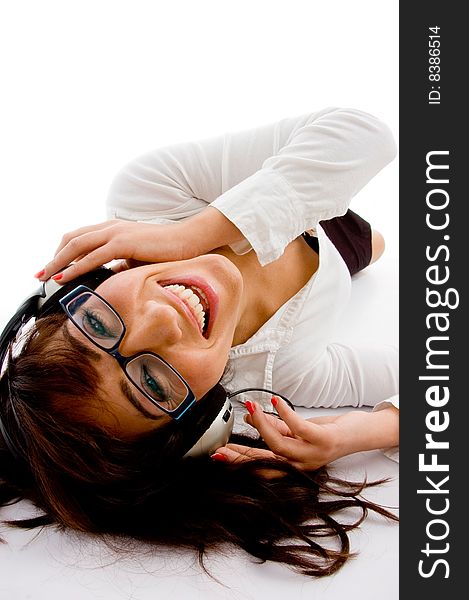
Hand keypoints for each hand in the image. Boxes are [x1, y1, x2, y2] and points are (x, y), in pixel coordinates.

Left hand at [36, 207, 245, 283]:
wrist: (188, 239)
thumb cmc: (166, 249)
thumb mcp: (137, 257)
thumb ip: (120, 263)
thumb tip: (110, 276)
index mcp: (112, 229)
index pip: (78, 237)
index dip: (62, 251)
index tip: (52, 267)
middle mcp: (110, 227)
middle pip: (71, 239)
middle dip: (53, 257)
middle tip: (40, 274)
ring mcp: (116, 233)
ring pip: (76, 246)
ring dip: (58, 262)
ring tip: (46, 277)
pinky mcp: (123, 242)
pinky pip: (93, 256)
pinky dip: (76, 267)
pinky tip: (66, 276)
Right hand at [213, 398, 398, 471]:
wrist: (359, 434)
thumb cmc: (327, 433)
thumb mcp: (298, 432)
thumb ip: (276, 428)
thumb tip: (252, 417)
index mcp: (293, 464)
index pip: (261, 465)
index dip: (239, 461)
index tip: (219, 455)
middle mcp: (301, 465)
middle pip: (265, 460)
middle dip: (241, 453)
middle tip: (222, 446)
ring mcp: (311, 455)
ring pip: (278, 445)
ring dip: (262, 425)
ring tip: (252, 408)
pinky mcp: (322, 441)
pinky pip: (297, 427)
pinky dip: (284, 413)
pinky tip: (275, 401)